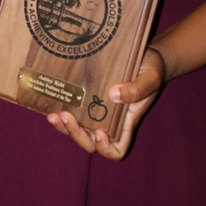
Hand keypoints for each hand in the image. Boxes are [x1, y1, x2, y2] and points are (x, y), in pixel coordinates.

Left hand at [45, 47, 166, 159]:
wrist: (147, 55)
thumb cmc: (152, 70)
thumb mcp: (150, 78)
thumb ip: (137, 89)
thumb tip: (113, 95)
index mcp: (126, 123)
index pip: (116, 150)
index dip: (106, 149)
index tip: (99, 134)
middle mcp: (110, 121)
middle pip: (90, 142)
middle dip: (76, 135)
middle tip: (65, 117)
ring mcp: (98, 110)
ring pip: (78, 129)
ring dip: (64, 127)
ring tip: (53, 115)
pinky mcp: (89, 97)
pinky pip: (74, 111)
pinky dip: (62, 112)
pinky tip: (52, 103)